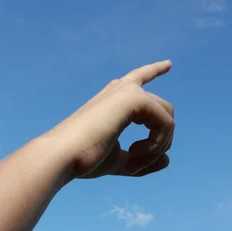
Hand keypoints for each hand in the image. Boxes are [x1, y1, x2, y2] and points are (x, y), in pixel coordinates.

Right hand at [49, 60, 174, 178]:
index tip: (169, 63)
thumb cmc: (83, 158)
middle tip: (136, 166)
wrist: (62, 155)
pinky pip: (166, 123)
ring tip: (133, 163)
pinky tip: (135, 154)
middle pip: (163, 109)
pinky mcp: (134, 98)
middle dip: (159, 143)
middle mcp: (121, 90)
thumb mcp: (119, 161)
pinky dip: (156, 145)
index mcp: (113, 98)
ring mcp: (128, 92)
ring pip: (167, 119)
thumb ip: (143, 159)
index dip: (155, 70)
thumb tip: (167, 160)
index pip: (139, 78)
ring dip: (157, 148)